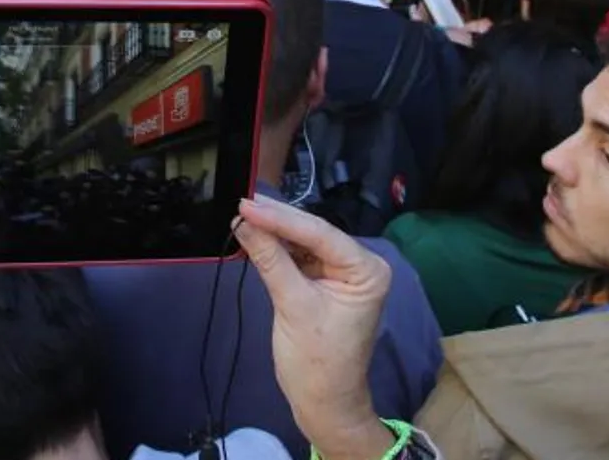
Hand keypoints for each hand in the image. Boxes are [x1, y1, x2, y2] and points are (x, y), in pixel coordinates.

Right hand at [233, 198, 394, 459]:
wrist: (324, 404)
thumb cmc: (317, 363)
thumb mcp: (293, 307)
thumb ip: (270, 260)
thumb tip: (243, 222)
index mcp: (367, 269)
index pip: (320, 233)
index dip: (281, 218)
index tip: (247, 204)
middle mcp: (360, 265)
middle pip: (313, 233)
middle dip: (277, 220)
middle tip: (241, 203)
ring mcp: (342, 273)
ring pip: (304, 243)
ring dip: (274, 232)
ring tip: (242, 215)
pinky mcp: (324, 283)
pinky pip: (299, 258)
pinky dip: (277, 250)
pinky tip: (255, 236)